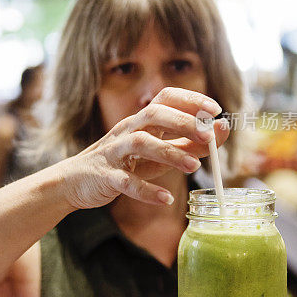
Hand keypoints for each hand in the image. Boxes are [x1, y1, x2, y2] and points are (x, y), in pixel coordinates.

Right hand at [60, 88, 229, 209]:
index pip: (165, 98)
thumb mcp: (158, 153)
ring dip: (170, 152)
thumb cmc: (124, 164)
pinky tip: (166, 199)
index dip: (190, 99)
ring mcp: (115, 152)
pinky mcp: (105, 176)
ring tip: (194, 167)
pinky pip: (125, 181)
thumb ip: (188, 144)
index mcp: (141, 122)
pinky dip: (146, 190)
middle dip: (183, 122)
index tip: (215, 109)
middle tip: (208, 135)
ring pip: (141, 143)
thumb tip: (221, 131)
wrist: (76, 182)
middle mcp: (128, 130)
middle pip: (154, 114)